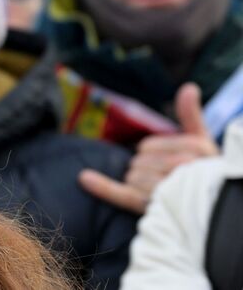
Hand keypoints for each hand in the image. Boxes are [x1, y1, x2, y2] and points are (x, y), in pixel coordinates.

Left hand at [79, 83, 219, 213]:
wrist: (210, 208)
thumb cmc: (202, 173)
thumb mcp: (202, 143)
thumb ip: (191, 116)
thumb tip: (188, 87)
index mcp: (193, 149)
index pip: (147, 146)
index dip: (152, 154)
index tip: (168, 164)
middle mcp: (183, 168)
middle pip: (138, 162)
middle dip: (145, 169)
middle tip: (164, 181)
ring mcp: (168, 190)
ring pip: (132, 177)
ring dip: (138, 184)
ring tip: (161, 193)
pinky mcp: (152, 207)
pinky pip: (123, 195)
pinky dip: (102, 187)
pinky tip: (84, 178)